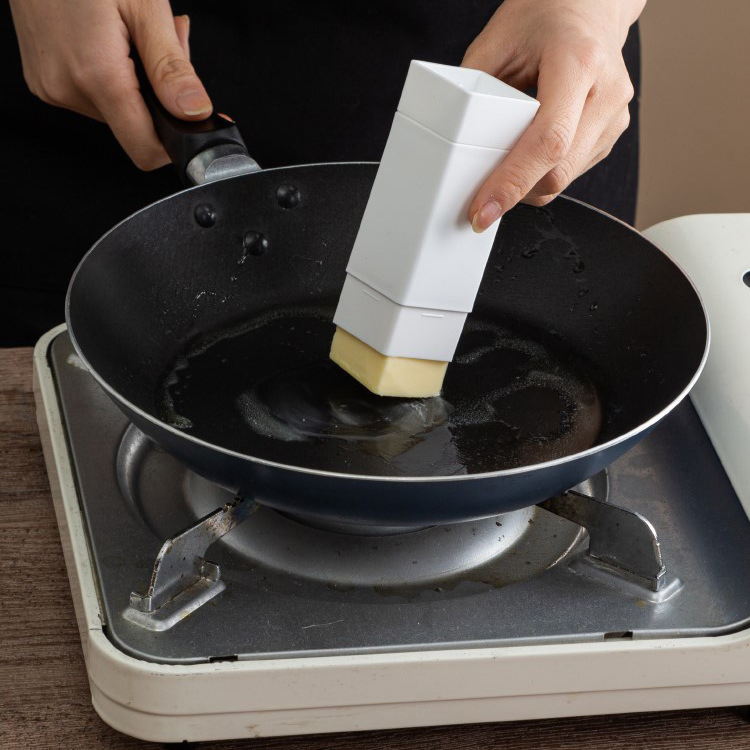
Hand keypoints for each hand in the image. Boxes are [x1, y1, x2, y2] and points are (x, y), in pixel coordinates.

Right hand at [9, 0, 211, 169]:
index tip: (194, 124)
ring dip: (139, 83)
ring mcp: (52, 87)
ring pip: (117, 111)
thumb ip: (172, 68)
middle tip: (166, 45)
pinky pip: (94, 95)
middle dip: (161, 97)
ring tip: (135, 34)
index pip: (146, 150)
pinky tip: (113, 41)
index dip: (177, 143)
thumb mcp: (144, 8)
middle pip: (136, 126)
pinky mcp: (45, 80)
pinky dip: (114, 76)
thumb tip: (195, 112)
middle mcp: (68, 89)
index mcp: (96, 76)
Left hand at [463, 0, 645, 231]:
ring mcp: (615, 116)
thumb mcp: (496, 40)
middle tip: (480, 201)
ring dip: (528, 186)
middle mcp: (606, 92)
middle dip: (515, 193)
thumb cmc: (543, 15)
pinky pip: (573, 171)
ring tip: (504, 168)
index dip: (513, 183)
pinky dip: (543, 174)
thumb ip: (473, 89)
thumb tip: (451, 141)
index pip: (548, 141)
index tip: (483, 211)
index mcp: (578, 62)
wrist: (589, 4)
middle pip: (558, 171)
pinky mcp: (611, 132)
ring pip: (565, 179)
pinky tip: (527, 157)